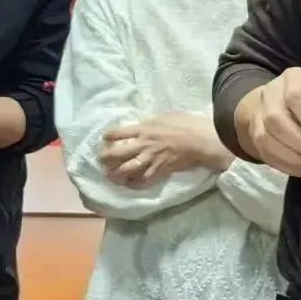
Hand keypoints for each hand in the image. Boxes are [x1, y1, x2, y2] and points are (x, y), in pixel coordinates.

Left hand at [100, 112, 231, 185]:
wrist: (200, 140)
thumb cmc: (185, 123)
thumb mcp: (165, 115)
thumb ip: (151, 121)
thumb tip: (144, 124)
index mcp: (143, 129)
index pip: (118, 133)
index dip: (108, 136)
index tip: (105, 138)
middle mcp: (143, 145)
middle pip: (117, 154)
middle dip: (106, 158)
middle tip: (101, 160)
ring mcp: (151, 159)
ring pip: (127, 170)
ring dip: (116, 174)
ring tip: (110, 175)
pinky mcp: (160, 171)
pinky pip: (143, 180)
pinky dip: (134, 183)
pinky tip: (129, 184)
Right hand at [235, 68, 300, 177]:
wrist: (281, 102)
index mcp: (293, 79)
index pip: (295, 97)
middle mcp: (270, 94)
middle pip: (275, 119)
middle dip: (299, 142)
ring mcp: (258, 114)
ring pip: (265, 137)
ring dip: (290, 156)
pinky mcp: (254, 134)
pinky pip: (263, 151)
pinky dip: (283, 164)